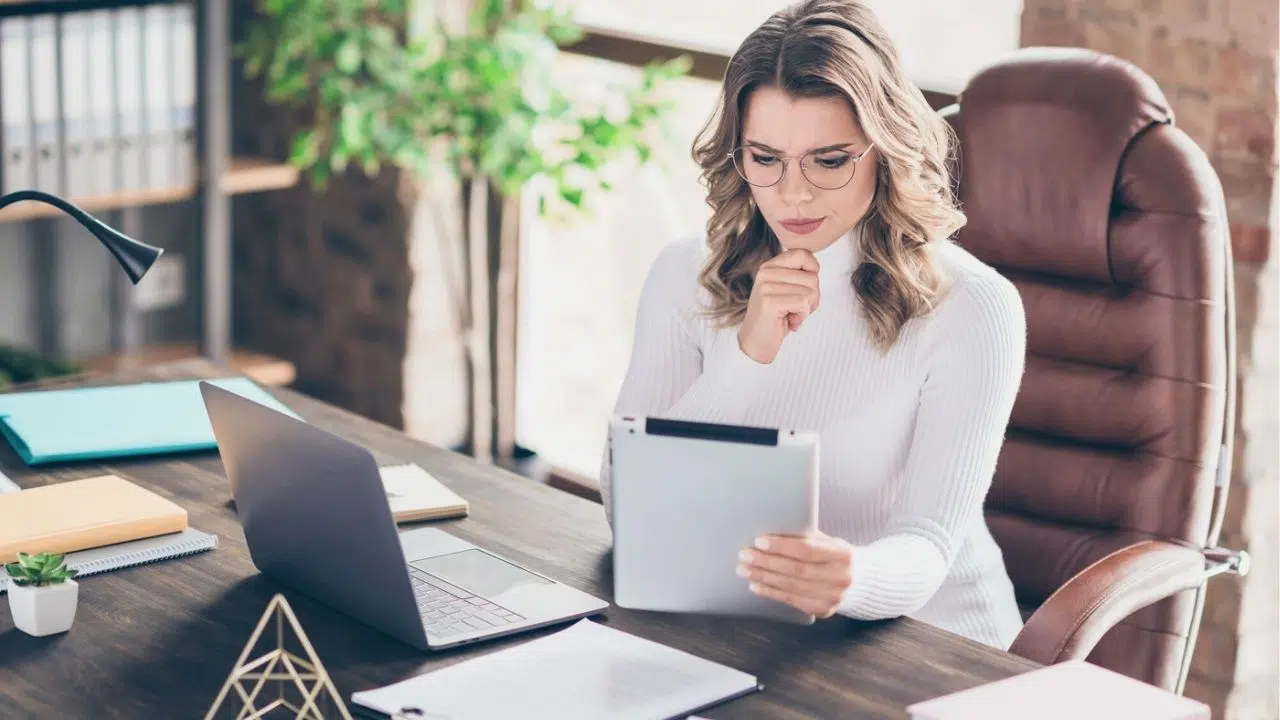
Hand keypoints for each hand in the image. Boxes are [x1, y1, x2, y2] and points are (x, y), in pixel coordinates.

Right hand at [737, 248, 820, 363]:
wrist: (756, 342)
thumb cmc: (776, 317)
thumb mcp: (787, 289)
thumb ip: (798, 275)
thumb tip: (816, 268)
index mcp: (770, 266)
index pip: (803, 253)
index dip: (813, 270)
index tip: (804, 287)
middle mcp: (766, 272)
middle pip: (812, 277)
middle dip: (812, 297)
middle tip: (796, 309)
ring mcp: (766, 286)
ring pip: (810, 291)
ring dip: (806, 309)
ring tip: (791, 315)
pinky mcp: (769, 301)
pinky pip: (803, 303)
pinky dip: (801, 316)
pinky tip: (789, 321)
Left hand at [737, 531, 852, 618]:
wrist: (854, 579)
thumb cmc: (831, 554)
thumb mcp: (825, 541)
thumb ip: (804, 536)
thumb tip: (769, 529)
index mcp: (843, 554)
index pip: (807, 549)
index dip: (781, 546)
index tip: (759, 541)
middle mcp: (841, 577)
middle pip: (796, 570)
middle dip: (766, 562)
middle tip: (744, 555)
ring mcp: (833, 596)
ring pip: (791, 586)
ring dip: (764, 578)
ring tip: (744, 569)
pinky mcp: (823, 610)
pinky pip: (791, 600)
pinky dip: (771, 592)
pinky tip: (756, 585)